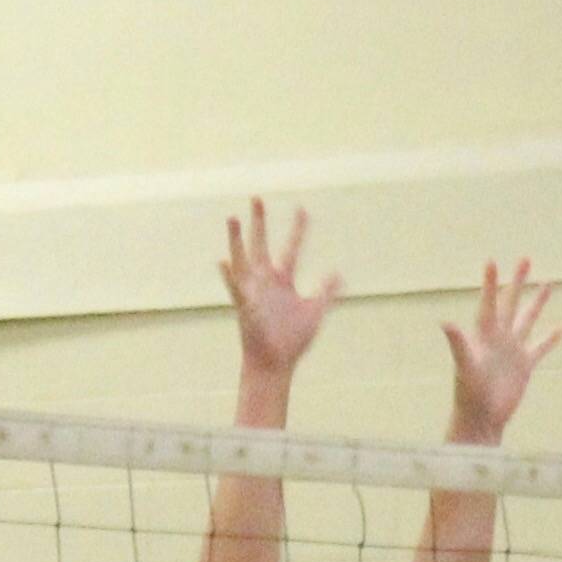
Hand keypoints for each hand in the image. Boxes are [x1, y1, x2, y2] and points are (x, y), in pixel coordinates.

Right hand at [221, 201, 339, 383]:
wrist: (276, 363)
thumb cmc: (292, 340)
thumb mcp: (315, 311)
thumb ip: (327, 292)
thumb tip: (338, 274)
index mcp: (282, 281)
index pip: (291, 248)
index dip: (298, 229)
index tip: (302, 208)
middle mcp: (265, 281)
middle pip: (261, 244)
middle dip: (259, 222)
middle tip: (257, 198)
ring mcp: (253, 292)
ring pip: (242, 259)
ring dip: (237, 240)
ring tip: (233, 218)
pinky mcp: (245, 307)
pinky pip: (236, 289)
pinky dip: (229, 276)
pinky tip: (223, 262)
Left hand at [442, 260, 560, 446]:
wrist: (481, 418)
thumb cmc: (468, 394)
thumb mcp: (464, 366)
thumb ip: (458, 344)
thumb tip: (445, 323)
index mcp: (485, 335)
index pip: (489, 303)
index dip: (491, 283)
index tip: (492, 261)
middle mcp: (499, 338)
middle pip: (511, 303)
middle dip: (518, 282)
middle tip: (525, 259)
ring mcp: (513, 351)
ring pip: (528, 320)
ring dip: (537, 303)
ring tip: (548, 284)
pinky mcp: (524, 366)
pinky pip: (540, 348)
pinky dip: (550, 339)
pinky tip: (560, 328)